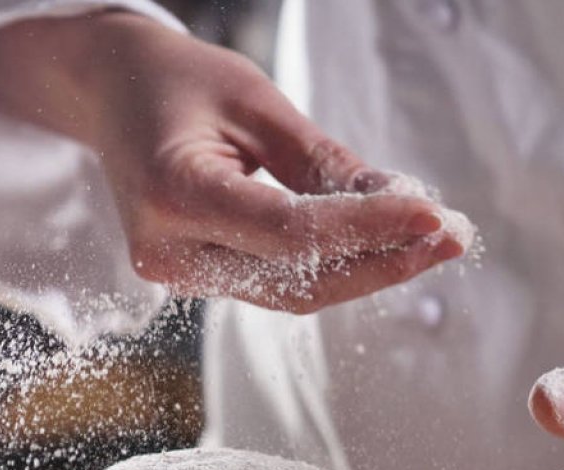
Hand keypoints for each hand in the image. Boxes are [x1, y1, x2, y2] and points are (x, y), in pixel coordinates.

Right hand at [0, 12, 464, 312]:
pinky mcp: (194, 275)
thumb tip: (404, 203)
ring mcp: (176, 272)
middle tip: (455, 234)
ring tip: (434, 240)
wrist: (108, 95)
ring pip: (292, 293)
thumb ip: (324, 161)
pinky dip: (334, 267)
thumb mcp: (256, 102)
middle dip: (384, 260)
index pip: (290, 232)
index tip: (437, 213)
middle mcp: (167, 250)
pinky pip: (276, 285)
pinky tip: (384, 243)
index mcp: (172, 192)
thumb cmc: (177, 82)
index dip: (370, 228)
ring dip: (368, 271)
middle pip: (298, 279)